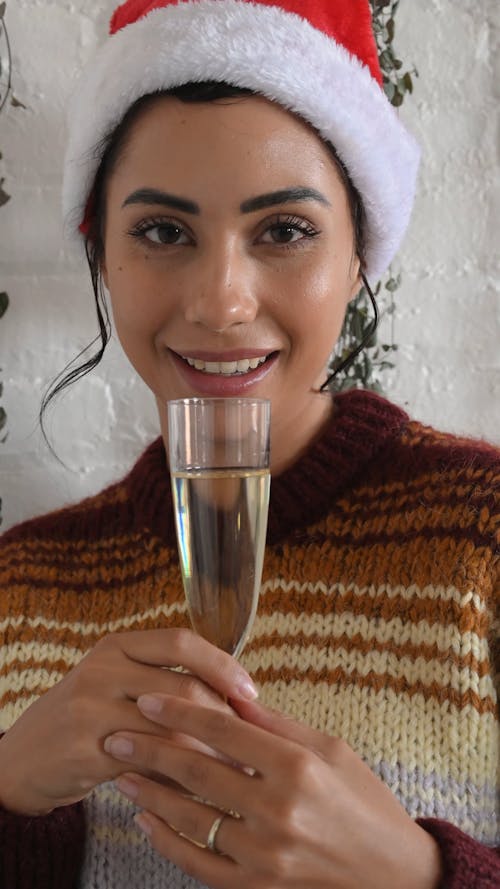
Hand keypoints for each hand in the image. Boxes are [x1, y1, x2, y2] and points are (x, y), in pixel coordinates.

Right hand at [0, 629, 256, 815]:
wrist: (24, 758)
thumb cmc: (85, 718)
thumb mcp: (117, 683)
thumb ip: (166, 682)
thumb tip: (236, 701)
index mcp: (116, 646)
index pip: (181, 642)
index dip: (222, 665)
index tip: (250, 691)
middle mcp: (102, 670)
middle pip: (183, 688)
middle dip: (224, 718)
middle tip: (250, 740)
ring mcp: (90, 710)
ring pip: (170, 730)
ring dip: (209, 752)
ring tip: (234, 766)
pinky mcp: (85, 751)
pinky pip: (148, 763)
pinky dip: (178, 776)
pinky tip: (195, 786)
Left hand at [105, 695, 442, 888]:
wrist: (394, 878)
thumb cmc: (365, 804)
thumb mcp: (331, 751)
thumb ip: (277, 726)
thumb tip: (230, 695)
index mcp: (297, 766)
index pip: (222, 729)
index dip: (180, 711)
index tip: (149, 698)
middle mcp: (278, 811)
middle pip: (197, 770)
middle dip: (150, 748)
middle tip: (115, 733)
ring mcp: (265, 856)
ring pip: (190, 817)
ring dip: (149, 792)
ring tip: (121, 772)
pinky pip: (198, 863)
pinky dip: (166, 840)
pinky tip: (146, 819)